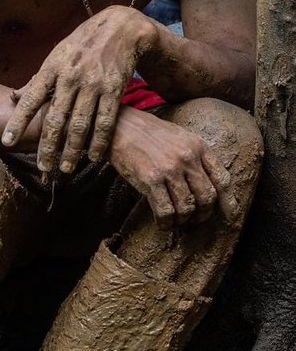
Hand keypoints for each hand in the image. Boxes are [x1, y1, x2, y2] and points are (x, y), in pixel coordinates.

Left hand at [2, 7, 154, 173]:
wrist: (120, 28)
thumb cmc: (81, 45)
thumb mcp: (55, 56)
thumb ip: (36, 80)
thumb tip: (13, 98)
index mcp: (52, 68)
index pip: (30, 98)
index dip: (18, 121)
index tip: (6, 142)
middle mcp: (70, 76)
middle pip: (56, 118)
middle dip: (48, 145)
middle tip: (43, 167)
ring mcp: (93, 83)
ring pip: (80, 123)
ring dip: (72, 149)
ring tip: (65, 169)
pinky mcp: (114, 89)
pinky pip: (105, 120)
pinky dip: (99, 141)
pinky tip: (93, 157)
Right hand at [108, 107, 238, 229]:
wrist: (120, 126)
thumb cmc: (149, 134)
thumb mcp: (180, 137)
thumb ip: (195, 157)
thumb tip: (206, 184)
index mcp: (198, 146)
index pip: (222, 179)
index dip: (229, 202)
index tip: (230, 216)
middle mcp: (188, 158)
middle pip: (207, 197)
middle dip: (203, 215)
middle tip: (195, 221)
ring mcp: (169, 169)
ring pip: (187, 207)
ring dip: (183, 221)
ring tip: (177, 222)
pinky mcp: (150, 180)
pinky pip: (166, 211)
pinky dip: (166, 223)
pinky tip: (162, 223)